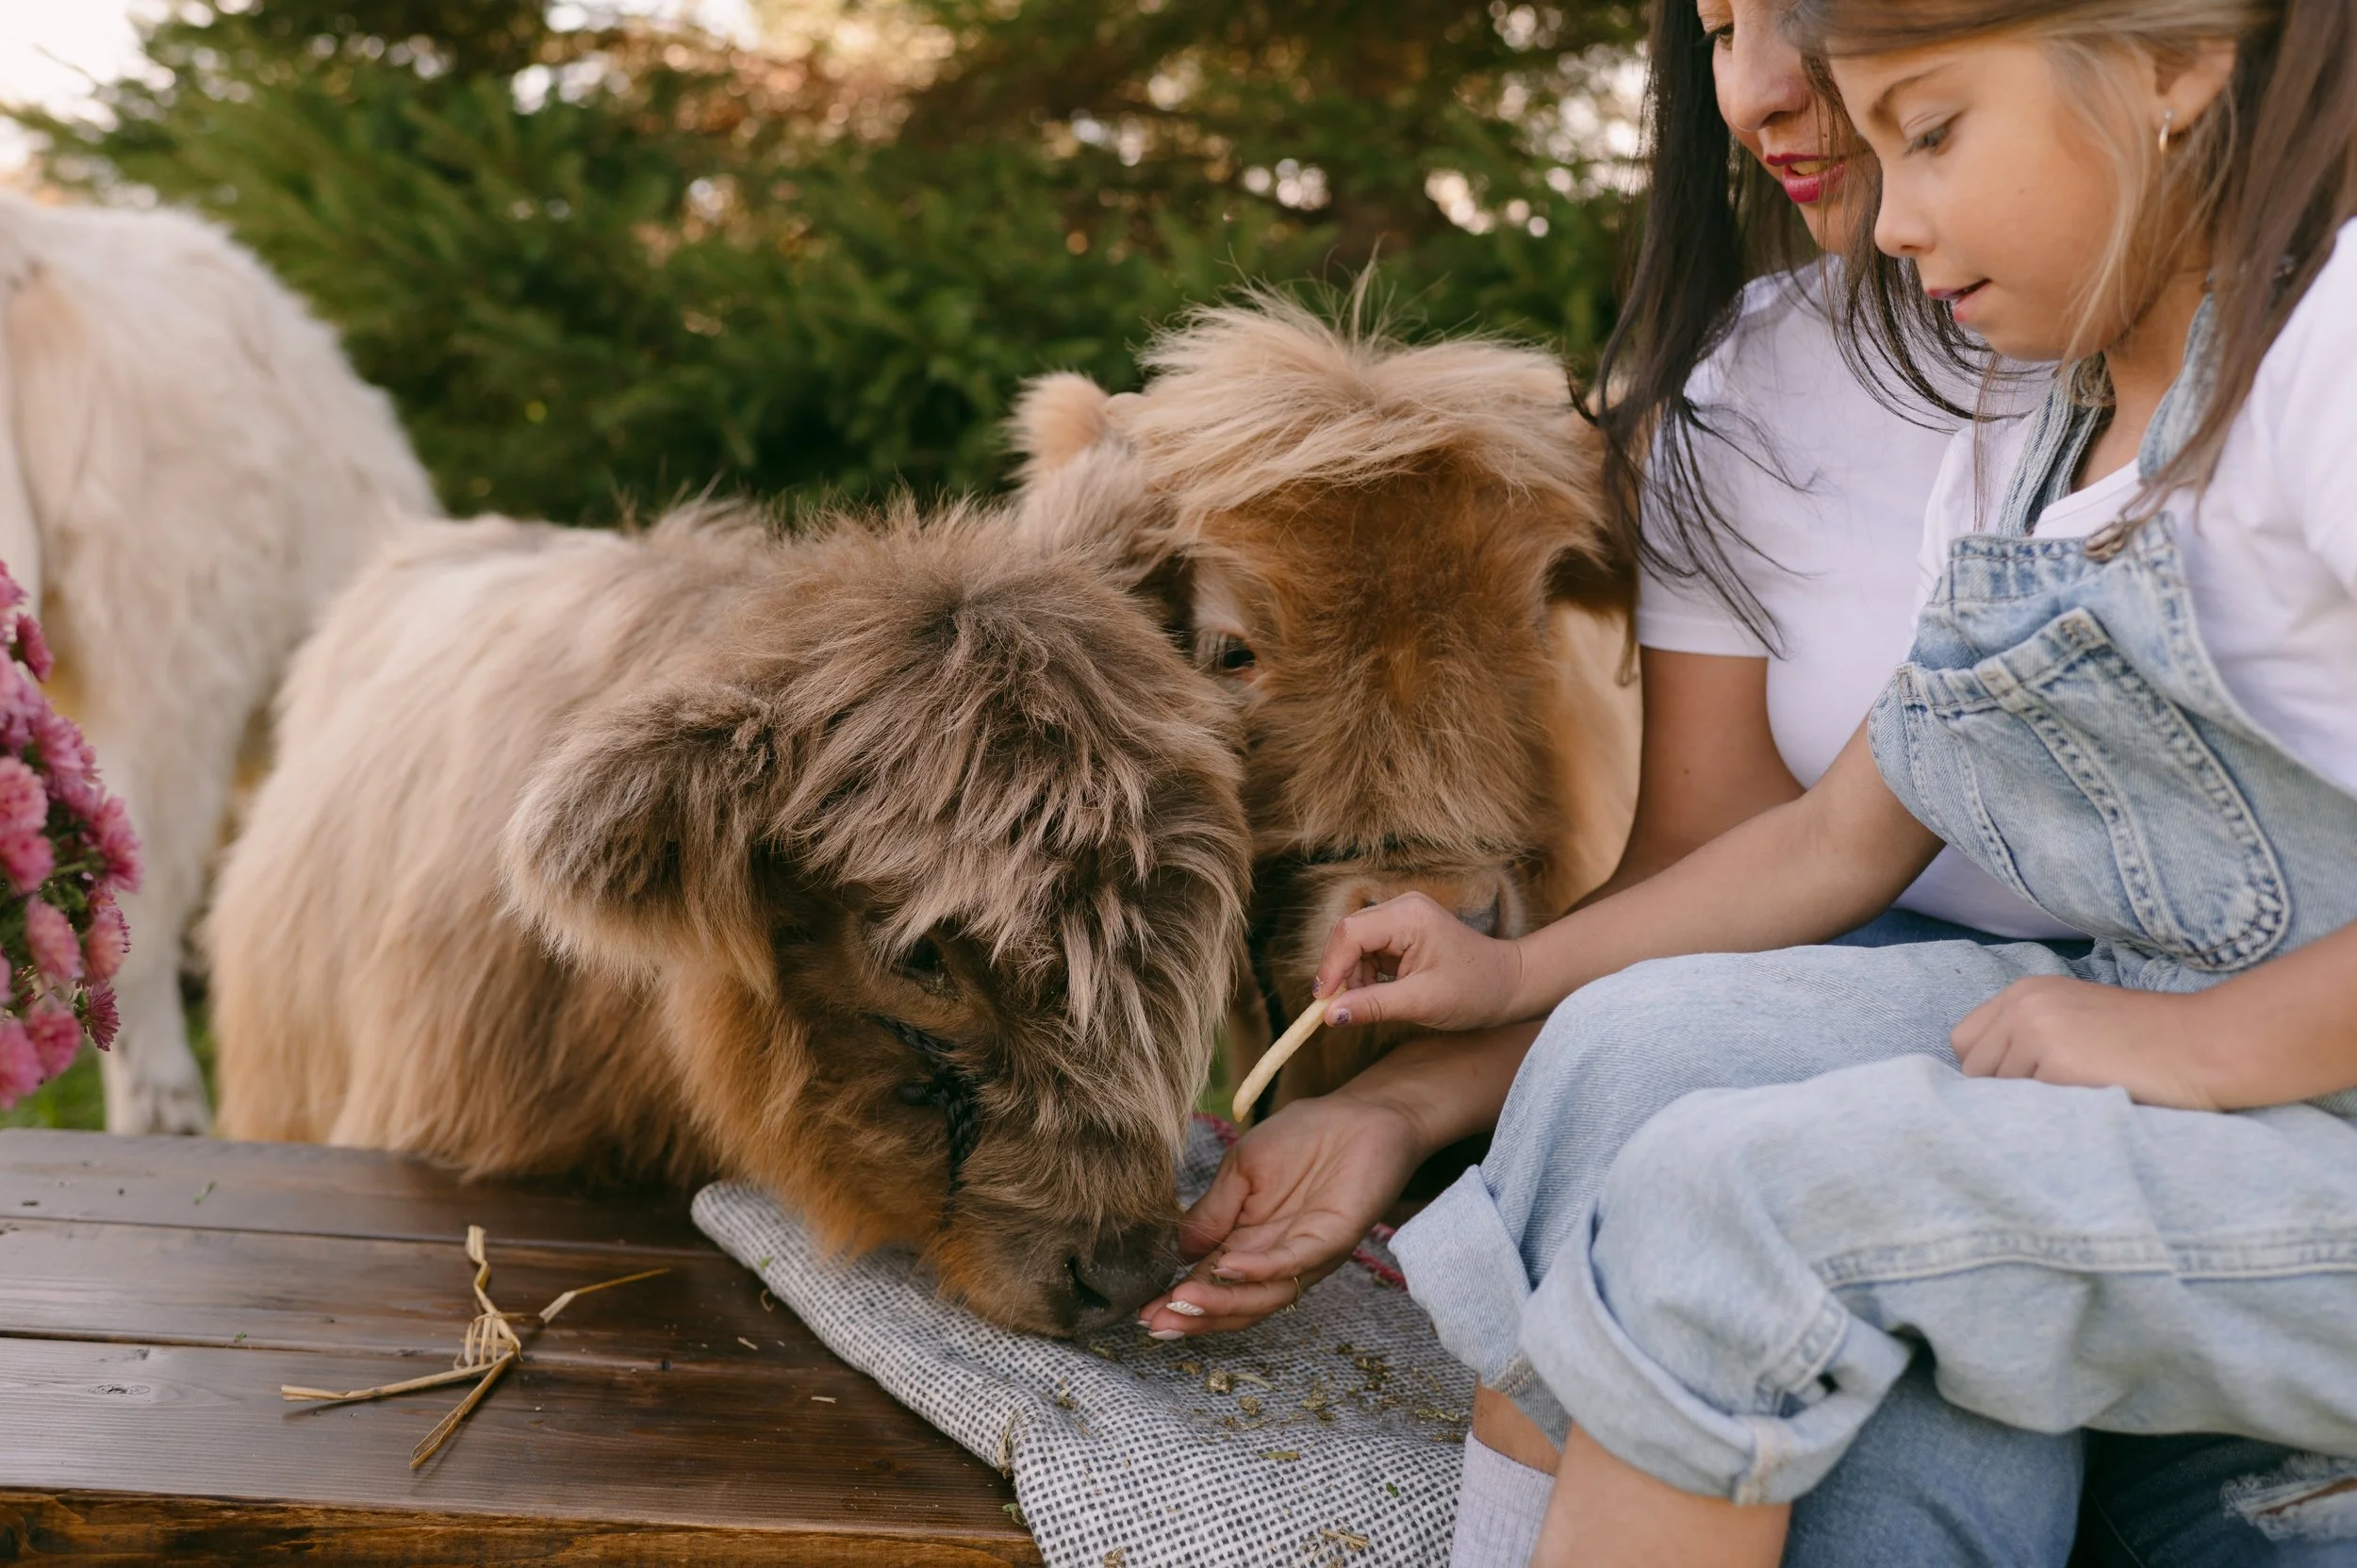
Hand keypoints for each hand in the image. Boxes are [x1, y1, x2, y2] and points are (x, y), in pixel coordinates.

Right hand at [1136, 1090, 1428, 1336]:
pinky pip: (1295, 1261)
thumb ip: (1213, 1211)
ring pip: (1263, 1294)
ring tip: (1181, 1302)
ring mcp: (1306, 1253)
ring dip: (1221, 1302)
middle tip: (1155, 1322)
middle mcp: (1276, 1259)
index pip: (1210, 1281)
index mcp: (1249, 1243)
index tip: (1141, 1313)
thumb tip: (1177, 1252)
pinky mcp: (1334, 1237)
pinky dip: (1261, 1269)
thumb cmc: (1303, 1137)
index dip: (1178, 1300)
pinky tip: (1229, 1267)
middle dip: (1194, 1315)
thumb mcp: (1242, 1169)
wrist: (1360, 1112)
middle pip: (1234, 1302)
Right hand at [1312, 892, 1526, 1033]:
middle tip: (1341, 1010)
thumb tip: (1329, 1016)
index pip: (1350, 933)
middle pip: (1348, 935)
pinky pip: (1369, 950)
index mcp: (1408, 916)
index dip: (1331, 968)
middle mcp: (1402, 907)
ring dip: (1353, 977)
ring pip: (1355, 944)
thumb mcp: (1421, 1003)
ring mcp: (1402, 917)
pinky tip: (1379, 995)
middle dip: (1341, 974)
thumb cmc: (1475, 991)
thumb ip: (1372, 1006)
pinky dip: (1366, 975)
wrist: (1510, 986)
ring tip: (1368, 1005)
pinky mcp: (1403, 932)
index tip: (1324, 1004)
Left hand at [1951, 976, 2224, 1109]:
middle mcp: (2023, 1005)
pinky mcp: (2057, 1062)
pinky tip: (2087, 1104)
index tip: (2023, 1084)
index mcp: (2024, 991)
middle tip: (2055, 1098)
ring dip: (2030, 1106)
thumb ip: (2027, 1036)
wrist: (2205, 1044)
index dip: (1987, 1069)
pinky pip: (2029, 1105)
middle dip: (2003, 1092)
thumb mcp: (2075, 1019)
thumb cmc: (2147, 1041)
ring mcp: (2037, 1031)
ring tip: (2078, 1097)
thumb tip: (1982, 1083)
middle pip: (1973, 1070)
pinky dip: (2052, 1114)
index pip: (1963, 1041)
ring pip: (1998, 1093)